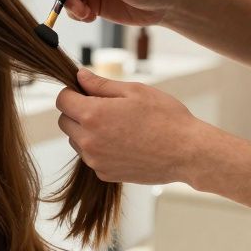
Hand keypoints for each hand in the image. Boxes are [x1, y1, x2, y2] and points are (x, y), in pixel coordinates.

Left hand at [55, 68, 211, 184]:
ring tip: (119, 127)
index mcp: (92, 115)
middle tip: (105, 108)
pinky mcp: (104, 174)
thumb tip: (79, 76)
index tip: (87, 92)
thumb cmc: (166, 117)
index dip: (72, 92)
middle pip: (65, 122)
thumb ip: (100, 84)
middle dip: (78, 112)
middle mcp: (88, 140)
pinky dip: (100, 149)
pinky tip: (124, 143)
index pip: (62, 100)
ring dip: (88, 132)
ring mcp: (95, 160)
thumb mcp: (134, 91)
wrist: (188, 153)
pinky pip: (92, 157)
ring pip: (77, 141)